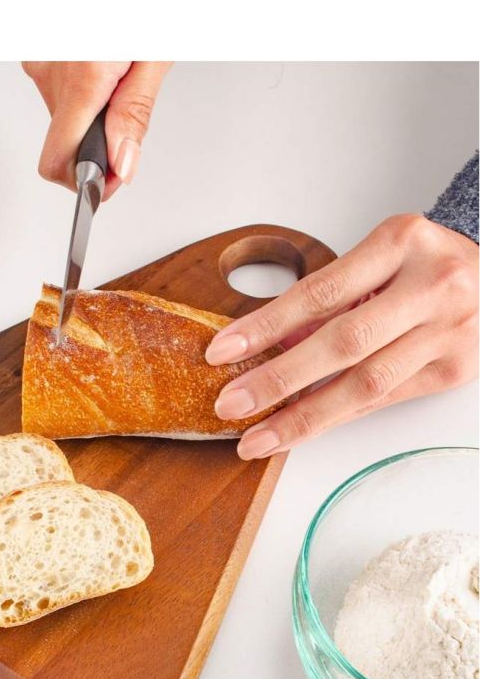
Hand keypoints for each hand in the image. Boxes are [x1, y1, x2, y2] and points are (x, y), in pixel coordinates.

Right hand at [22, 61, 171, 200]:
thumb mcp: (154, 56)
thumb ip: (134, 113)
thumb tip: (122, 164)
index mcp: (83, 77)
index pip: (60, 161)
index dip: (85, 179)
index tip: (111, 178)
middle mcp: (51, 71)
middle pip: (65, 143)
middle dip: (98, 141)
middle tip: (127, 115)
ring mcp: (39, 62)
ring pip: (62, 118)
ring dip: (90, 112)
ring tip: (117, 75)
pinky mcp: (38, 55)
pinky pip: (58, 92)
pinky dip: (82, 90)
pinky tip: (101, 65)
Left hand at [206, 214, 478, 458]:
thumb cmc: (428, 266)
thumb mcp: (380, 259)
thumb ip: (328, 298)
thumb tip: (265, 343)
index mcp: (402, 242)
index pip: (319, 292)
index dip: (266, 326)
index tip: (222, 351)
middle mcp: (431, 286)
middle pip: (342, 343)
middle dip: (279, 379)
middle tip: (231, 403)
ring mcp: (448, 332)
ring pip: (365, 384)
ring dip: (303, 416)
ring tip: (257, 436)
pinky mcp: (455, 370)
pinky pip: (384, 399)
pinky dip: (337, 415)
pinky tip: (300, 428)